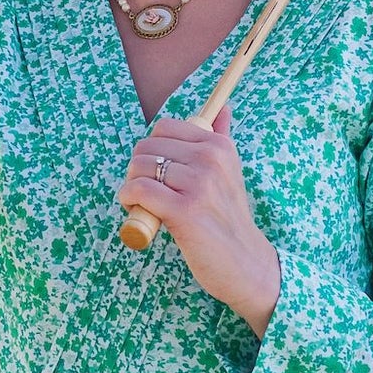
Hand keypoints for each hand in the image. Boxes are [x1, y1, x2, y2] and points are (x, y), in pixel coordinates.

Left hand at [116, 101, 281, 335]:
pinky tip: (136, 211)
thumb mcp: (230, 173)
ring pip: (139, 168)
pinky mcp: (184, 211)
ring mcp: (198, 184)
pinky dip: (128, 199)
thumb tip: (222, 109)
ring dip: (131, 186)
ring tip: (142, 204)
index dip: (152, 150)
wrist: (245, 263)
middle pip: (146, 147)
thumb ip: (222, 138)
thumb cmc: (228, 219)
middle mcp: (210, 159)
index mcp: (219, 146)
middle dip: (137, 169)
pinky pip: (139, 191)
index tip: (156, 171)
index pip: (164, 128)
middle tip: (146, 192)